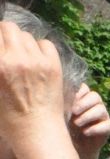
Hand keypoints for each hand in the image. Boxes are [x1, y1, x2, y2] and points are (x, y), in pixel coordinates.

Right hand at [0, 25, 65, 142]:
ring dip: (22, 42)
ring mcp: (37, 60)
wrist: (36, 131)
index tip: (0, 46)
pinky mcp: (54, 64)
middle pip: (9, 27)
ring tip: (22, 56)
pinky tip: (37, 60)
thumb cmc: (8, 117)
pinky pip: (45, 43)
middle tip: (7, 46)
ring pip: (26, 35)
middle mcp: (16, 58)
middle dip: (6, 35)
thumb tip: (1, 56)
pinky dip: (40, 48)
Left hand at [67, 87, 109, 158]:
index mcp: (83, 98)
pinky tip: (85, 132)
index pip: (84, 88)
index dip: (79, 92)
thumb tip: (60, 98)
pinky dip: (94, 128)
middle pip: (95, 96)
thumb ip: (64, 106)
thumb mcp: (62, 115)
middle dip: (84, 103)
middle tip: (74, 112)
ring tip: (77, 124)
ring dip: (88, 116)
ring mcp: (103, 116)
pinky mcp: (108, 128)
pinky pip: (105, 125)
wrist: (74, 148)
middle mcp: (95, 105)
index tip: (70, 99)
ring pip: (101, 110)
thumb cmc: (65, 128)